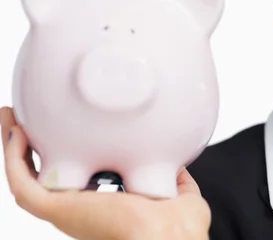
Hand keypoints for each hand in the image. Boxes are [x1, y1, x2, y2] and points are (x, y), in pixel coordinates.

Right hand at [1, 106, 210, 239]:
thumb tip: (176, 162)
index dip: (63, 155)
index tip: (61, 131)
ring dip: (13, 148)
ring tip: (9, 119)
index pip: (74, 177)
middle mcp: (79, 208)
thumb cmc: (177, 227)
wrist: (170, 236)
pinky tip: (16, 134)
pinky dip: (15, 159)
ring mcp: (66, 211)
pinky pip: (23, 184)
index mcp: (103, 206)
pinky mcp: (57, 210)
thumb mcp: (179, 192)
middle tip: (21, 120)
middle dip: (29, 147)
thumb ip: (176, 177)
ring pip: (26, 177)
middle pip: (42, 174)